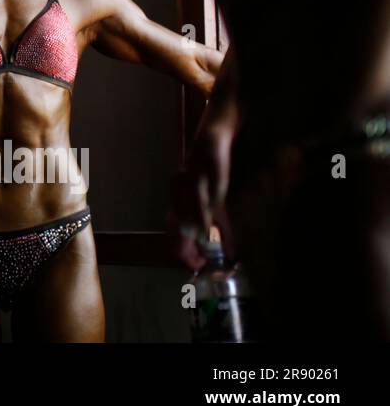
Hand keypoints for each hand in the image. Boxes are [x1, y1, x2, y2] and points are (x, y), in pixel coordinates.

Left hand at [169, 125, 232, 268]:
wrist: (212, 139)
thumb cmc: (213, 172)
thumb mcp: (218, 202)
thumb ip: (221, 226)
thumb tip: (231, 252)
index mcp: (178, 201)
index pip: (174, 233)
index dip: (184, 252)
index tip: (197, 265)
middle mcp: (176, 194)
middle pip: (174, 228)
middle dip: (185, 250)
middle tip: (199, 264)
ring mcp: (185, 186)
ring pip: (183, 216)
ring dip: (191, 238)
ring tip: (199, 253)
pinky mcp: (198, 176)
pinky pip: (197, 199)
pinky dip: (201, 217)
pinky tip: (205, 229)